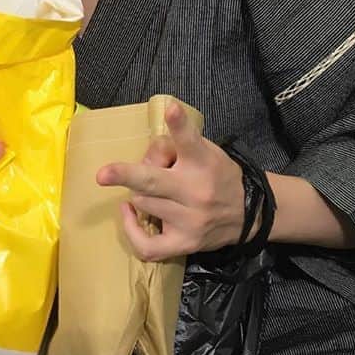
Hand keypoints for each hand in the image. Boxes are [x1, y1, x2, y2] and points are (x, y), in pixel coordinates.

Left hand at [96, 101, 247, 261]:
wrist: (250, 214)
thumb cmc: (218, 176)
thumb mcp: (205, 152)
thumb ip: (176, 147)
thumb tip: (145, 155)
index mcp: (203, 162)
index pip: (190, 141)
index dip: (179, 124)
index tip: (170, 109)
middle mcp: (196, 192)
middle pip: (154, 182)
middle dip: (127, 176)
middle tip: (103, 174)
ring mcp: (190, 221)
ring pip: (143, 203)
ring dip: (139, 194)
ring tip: (150, 190)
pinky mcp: (185, 243)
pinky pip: (148, 246)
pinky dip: (131, 231)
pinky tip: (128, 214)